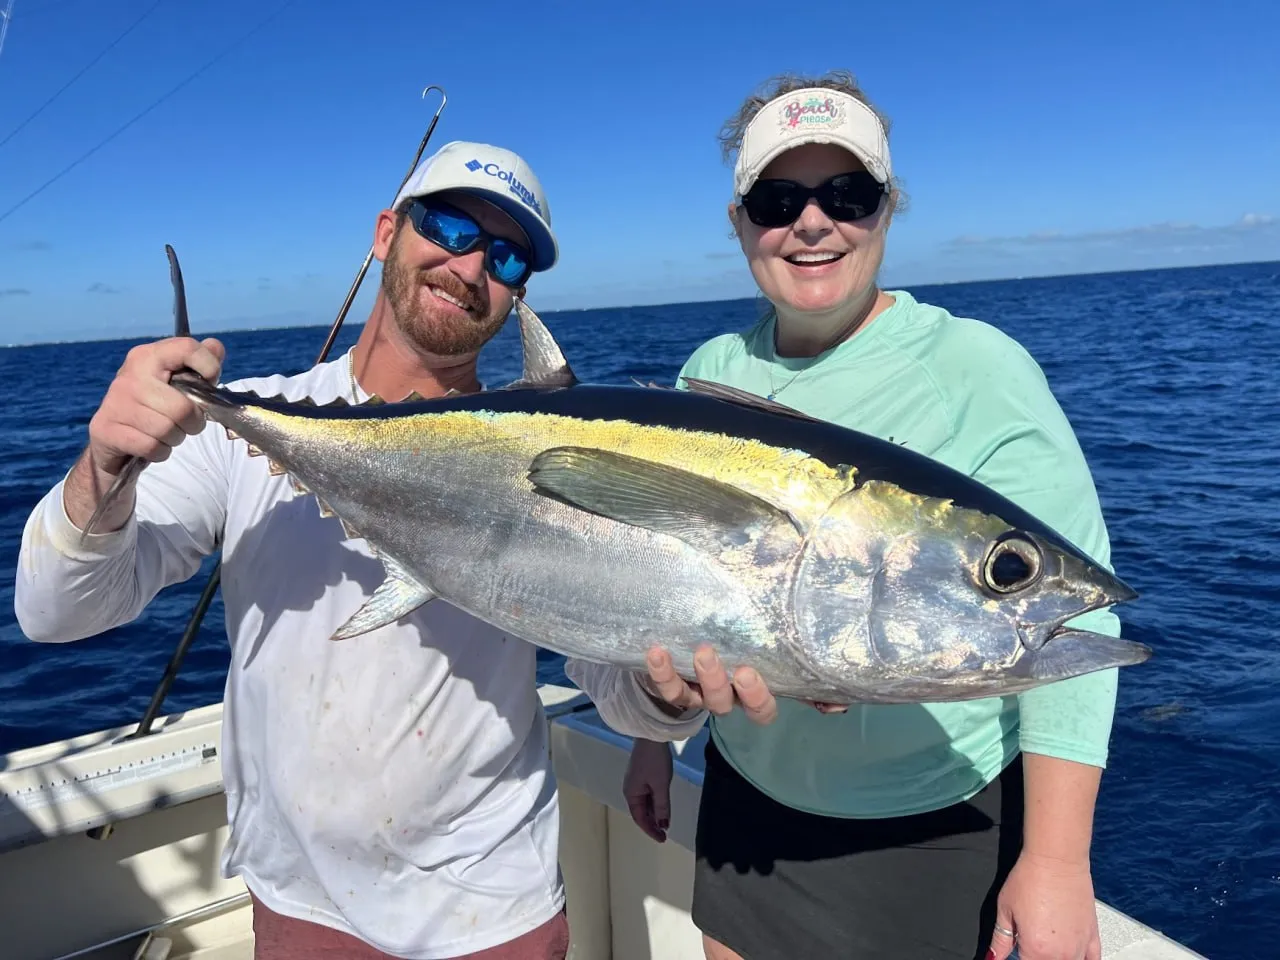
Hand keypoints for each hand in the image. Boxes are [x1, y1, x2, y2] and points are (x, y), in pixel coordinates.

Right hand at [64, 336, 224, 532]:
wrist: (112, 439)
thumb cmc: (154, 406)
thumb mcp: (178, 381)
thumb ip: (201, 362)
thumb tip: (215, 346)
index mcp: (147, 356)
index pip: (187, 347)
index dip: (209, 367)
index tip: (209, 382)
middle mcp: (129, 376)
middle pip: (183, 408)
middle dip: (192, 422)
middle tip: (184, 422)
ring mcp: (115, 403)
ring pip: (168, 430)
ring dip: (175, 438)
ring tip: (166, 432)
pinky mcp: (106, 430)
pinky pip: (152, 447)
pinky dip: (160, 452)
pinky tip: (151, 444)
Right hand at [623, 739, 672, 841]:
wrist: (652, 736)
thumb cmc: (655, 762)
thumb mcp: (661, 786)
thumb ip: (662, 807)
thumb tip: (663, 826)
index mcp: (631, 793)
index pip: (639, 818)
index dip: (650, 830)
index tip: (662, 839)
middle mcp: (631, 789)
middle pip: (641, 812)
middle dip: (652, 823)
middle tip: (665, 833)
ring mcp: (636, 782)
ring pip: (645, 803)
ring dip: (654, 814)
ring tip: (665, 822)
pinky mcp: (643, 775)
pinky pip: (647, 794)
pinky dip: (655, 803)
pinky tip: (663, 806)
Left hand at [640, 645, 847, 722]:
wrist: (691, 642)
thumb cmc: (741, 643)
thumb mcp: (773, 652)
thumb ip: (804, 670)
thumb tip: (840, 703)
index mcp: (751, 693)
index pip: (761, 709)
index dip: (758, 697)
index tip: (751, 673)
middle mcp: (725, 698)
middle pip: (727, 704)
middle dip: (725, 685)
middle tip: (721, 659)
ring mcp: (697, 694)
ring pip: (696, 699)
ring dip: (694, 678)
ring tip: (697, 650)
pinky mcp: (672, 686)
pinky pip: (665, 687)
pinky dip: (661, 672)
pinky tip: (657, 652)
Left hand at [988, 852, 1100, 959]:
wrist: (1057, 860)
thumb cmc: (1030, 878)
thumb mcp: (1005, 909)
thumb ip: (1000, 939)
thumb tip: (994, 957)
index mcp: (1035, 950)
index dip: (1018, 956)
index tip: (1017, 948)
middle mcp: (1060, 953)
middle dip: (1036, 956)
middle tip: (1029, 941)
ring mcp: (1079, 946)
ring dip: (1057, 958)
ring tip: (1047, 943)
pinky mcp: (1093, 936)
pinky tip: (1073, 954)